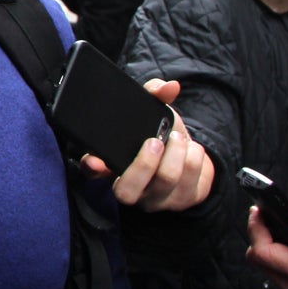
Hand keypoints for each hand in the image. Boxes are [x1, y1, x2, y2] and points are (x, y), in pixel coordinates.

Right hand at [82, 79, 214, 211]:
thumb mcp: (153, 115)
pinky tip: (192, 149)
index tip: (96, 160)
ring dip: (178, 151)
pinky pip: (192, 179)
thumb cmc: (162, 136)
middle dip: (145, 163)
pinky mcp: (184, 201)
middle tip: (156, 140)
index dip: (92, 168)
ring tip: (179, 137)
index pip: (93, 172)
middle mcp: (132, 189)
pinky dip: (196, 156)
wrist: (190, 158)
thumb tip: (170, 87)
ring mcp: (157, 199)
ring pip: (166, 180)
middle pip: (128, 190)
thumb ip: (155, 95)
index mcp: (114, 166)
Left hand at [246, 205, 287, 288]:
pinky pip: (283, 275)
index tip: (258, 209)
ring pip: (270, 268)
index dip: (256, 227)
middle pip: (261, 260)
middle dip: (262, 235)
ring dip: (274, 246)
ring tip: (287, 227)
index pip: (262, 252)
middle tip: (269, 214)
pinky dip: (285, 257)